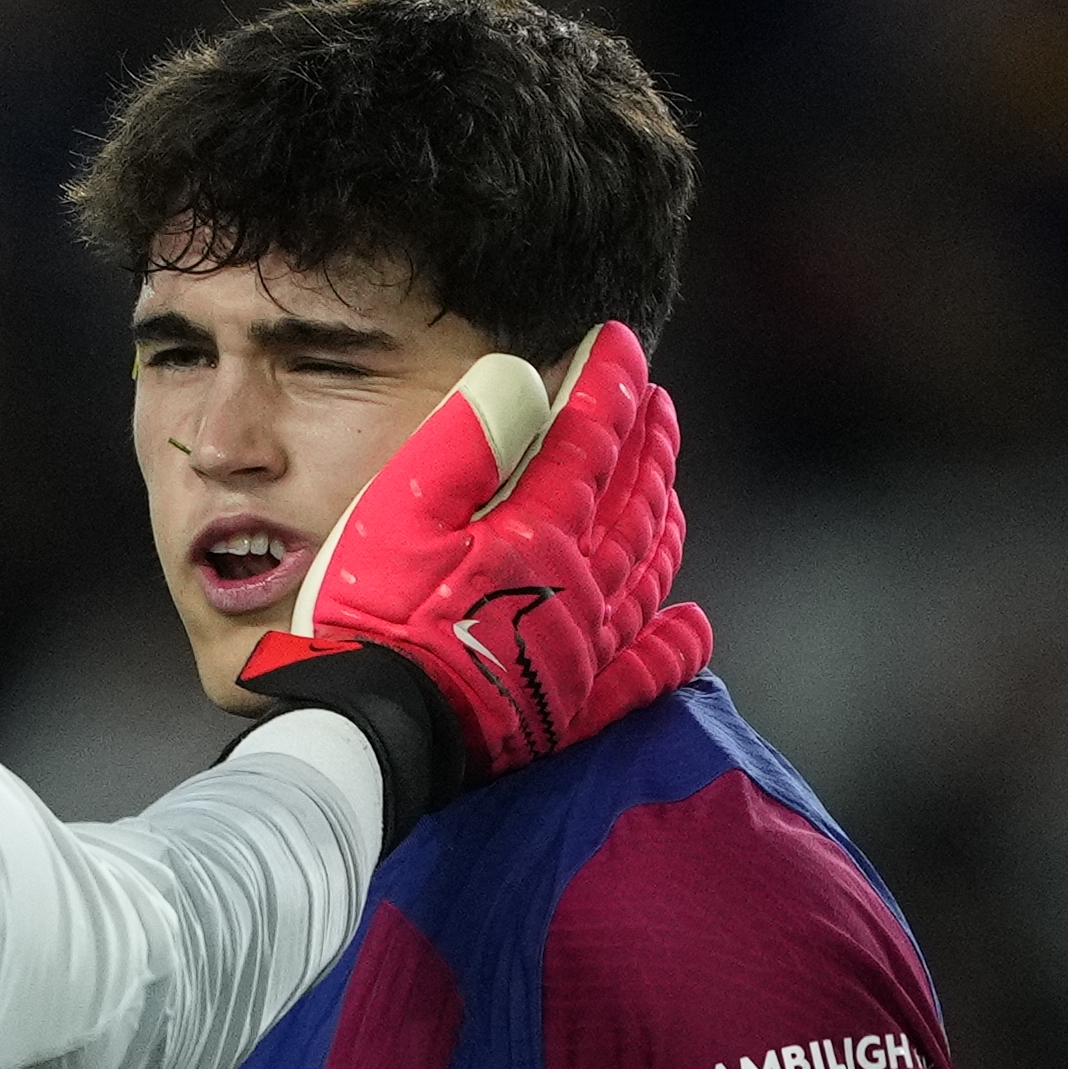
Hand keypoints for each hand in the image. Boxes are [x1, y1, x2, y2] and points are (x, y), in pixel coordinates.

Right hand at [239, 322, 712, 807]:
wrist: (374, 729)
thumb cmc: (375, 614)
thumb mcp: (400, 508)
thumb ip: (466, 437)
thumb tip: (523, 373)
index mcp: (538, 528)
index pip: (590, 437)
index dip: (608, 380)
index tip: (619, 339)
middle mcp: (578, 583)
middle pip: (633, 500)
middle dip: (648, 443)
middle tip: (657, 405)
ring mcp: (582, 647)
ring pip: (645, 571)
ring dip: (663, 519)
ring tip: (670, 488)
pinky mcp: (573, 706)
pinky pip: (643, 671)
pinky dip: (674, 645)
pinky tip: (693, 625)